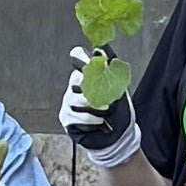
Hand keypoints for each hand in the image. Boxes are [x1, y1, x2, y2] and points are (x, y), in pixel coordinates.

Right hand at [58, 47, 140, 166]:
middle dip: (92, 89)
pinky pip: (75, 114)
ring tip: (105, 113)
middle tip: (105, 99)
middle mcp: (74, 87)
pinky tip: (99, 122)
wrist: (117, 137)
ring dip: (94, 106)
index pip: (77, 57)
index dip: (81, 57)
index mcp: (86, 77)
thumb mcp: (119, 89)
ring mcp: (68, 103)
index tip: (89, 61)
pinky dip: (90, 118)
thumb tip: (103, 48)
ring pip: (75, 98)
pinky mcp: (66, 118)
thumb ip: (112, 70)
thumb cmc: (118, 112)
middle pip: (75, 78)